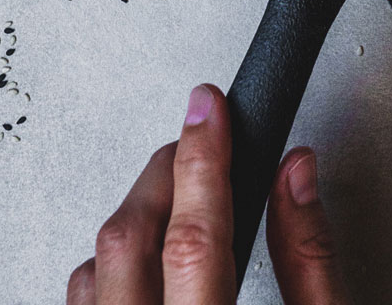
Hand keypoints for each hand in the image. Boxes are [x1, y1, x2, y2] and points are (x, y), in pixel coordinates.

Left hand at [66, 84, 349, 303]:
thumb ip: (310, 257)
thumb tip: (296, 171)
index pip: (194, 240)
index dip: (203, 160)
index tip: (210, 106)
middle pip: (131, 240)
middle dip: (168, 173)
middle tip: (204, 136)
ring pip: (93, 268)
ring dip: (136, 219)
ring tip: (182, 194)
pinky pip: (81, 299)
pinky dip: (110, 263)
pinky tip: (148, 252)